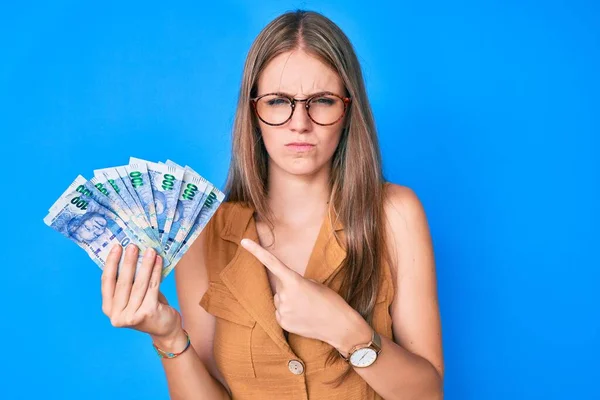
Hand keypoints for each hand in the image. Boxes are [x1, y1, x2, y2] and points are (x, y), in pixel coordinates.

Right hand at [101, 244, 180, 339]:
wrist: (165, 328)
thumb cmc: (148, 307)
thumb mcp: (134, 296)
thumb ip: (129, 281)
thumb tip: (131, 254)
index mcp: (109, 309)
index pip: (107, 282)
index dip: (111, 263)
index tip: (116, 247)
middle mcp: (117, 315)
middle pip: (123, 282)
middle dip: (128, 261)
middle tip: (133, 246)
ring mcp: (132, 316)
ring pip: (139, 284)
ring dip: (145, 265)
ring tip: (150, 250)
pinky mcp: (148, 313)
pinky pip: (152, 287)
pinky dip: (156, 272)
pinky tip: (159, 261)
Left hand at [240, 238, 368, 349]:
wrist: (339, 326)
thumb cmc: (330, 301)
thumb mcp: (314, 284)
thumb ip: (295, 282)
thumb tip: (283, 287)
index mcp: (294, 281)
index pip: (271, 263)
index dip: (256, 251)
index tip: (243, 242)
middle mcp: (284, 296)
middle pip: (278, 286)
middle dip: (289, 288)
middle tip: (307, 296)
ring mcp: (282, 311)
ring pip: (279, 300)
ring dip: (289, 301)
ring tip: (306, 308)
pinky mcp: (282, 323)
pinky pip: (280, 312)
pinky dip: (289, 313)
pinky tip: (302, 317)